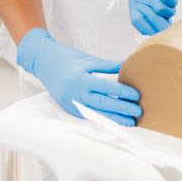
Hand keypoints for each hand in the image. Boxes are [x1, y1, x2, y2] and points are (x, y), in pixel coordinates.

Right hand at [16, 28, 141, 125]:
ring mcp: (71, 104)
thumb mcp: (88, 59)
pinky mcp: (69, 109)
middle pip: (102, 104)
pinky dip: (102, 119)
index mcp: (80, 79)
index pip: (105, 87)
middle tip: (138, 112)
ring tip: (130, 122)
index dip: (121, 92)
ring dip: (114, 119)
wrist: (43, 62)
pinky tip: (115, 121)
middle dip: (121, 109)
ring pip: (96, 114)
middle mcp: (75, 94)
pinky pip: (88, 115)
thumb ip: (108, 65)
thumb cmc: (66, 58)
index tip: (136, 95)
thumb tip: (129, 65)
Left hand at [129, 0, 181, 34]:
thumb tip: (158, 34)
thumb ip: (153, 14)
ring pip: (161, 10)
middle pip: (150, 18)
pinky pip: (169, 2)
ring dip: (169, 10)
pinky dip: (174, 2)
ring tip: (171, 3)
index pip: (137, 20)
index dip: (147, 30)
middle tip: (170, 28)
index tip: (157, 36)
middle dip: (161, 25)